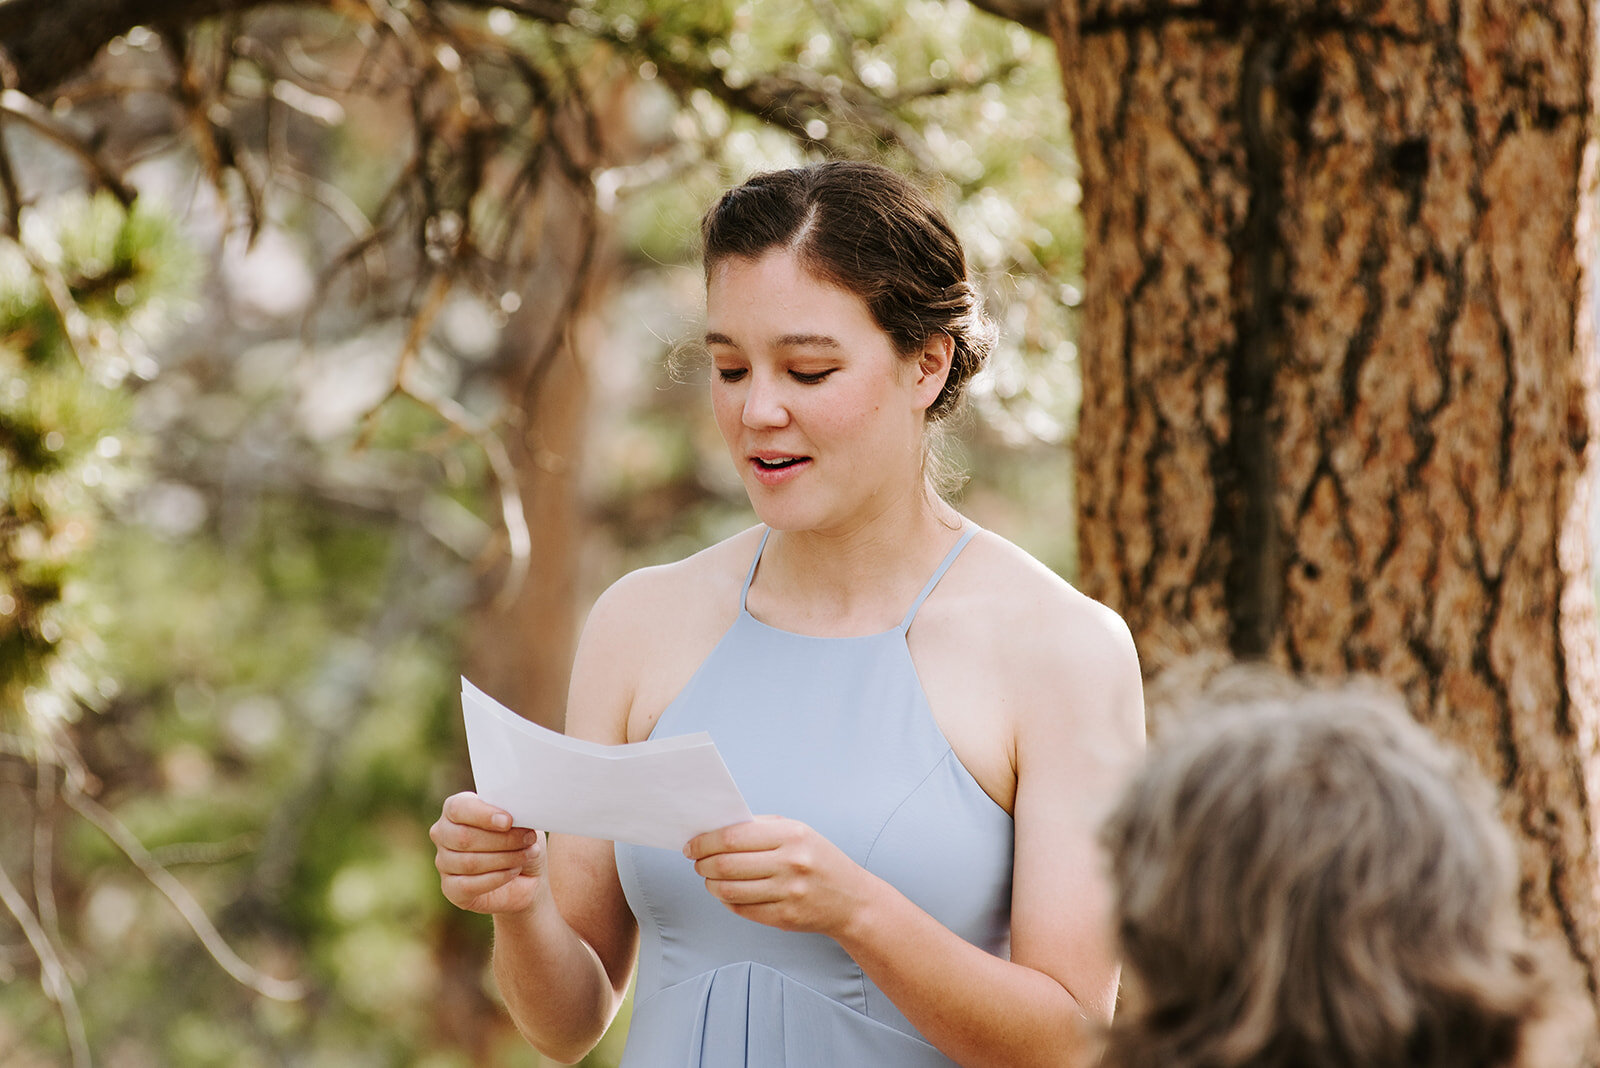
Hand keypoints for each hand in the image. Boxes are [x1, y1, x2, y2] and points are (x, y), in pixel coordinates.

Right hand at [430, 792, 546, 915]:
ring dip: (505, 858)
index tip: (508, 821)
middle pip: (464, 837)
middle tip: (528, 838)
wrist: (527, 876)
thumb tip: (517, 812)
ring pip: (469, 862)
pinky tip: (514, 871)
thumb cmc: (520, 840)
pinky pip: (468, 885)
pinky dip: (497, 878)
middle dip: (502, 839)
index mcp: (456, 809)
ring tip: (528, 854)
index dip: (483, 815)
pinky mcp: (450, 889)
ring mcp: (444, 862)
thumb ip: (514, 813)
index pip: (458, 808)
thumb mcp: (522, 821)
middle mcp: (443, 834)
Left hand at [685, 816, 875, 936]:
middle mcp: (790, 863)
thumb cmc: (817, 859)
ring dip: (711, 884)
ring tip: (709, 878)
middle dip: (703, 864)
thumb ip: (759, 828)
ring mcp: (788, 893)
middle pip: (726, 865)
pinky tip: (727, 893)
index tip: (692, 846)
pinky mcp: (784, 917)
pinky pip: (742, 909)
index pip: (733, 837)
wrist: (851, 899)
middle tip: (697, 863)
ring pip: (729, 890)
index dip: (705, 842)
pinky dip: (727, 901)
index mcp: (792, 835)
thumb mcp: (798, 832)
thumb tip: (715, 831)